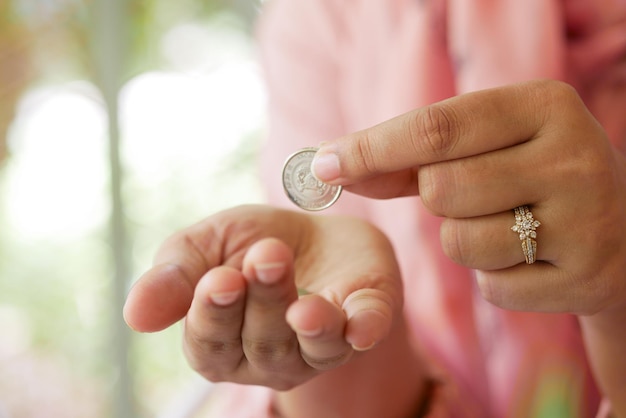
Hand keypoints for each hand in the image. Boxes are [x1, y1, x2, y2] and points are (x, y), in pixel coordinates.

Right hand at [123, 205, 402, 389]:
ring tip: (303, 299)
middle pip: (263, 342)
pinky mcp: (364, 320)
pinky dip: (364, 329)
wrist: (313, 228)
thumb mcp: (206, 246)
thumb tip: (135, 314)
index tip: (219, 278)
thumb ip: (174, 275)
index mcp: (223, 342)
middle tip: (266, 255)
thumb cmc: (251, 243)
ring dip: (308, 321)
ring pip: (311, 344)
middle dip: (263, 300)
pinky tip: (361, 326)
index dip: (213, 314)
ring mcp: (319, 345)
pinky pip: (366, 332)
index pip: (210, 344)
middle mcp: (270, 357)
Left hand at [312, 79, 625, 315]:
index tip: (323, 164)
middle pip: (440, 188)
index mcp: (545, 106)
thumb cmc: (532, 176)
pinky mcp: (585, 276)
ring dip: (465, 241)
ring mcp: (586, 220)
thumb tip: (330, 166)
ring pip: (460, 242)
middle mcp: (573, 156)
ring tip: (509, 226)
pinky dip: (494, 278)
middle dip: (437, 199)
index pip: (435, 128)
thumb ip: (411, 157)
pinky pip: (491, 288)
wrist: (622, 229)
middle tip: (476, 194)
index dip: (371, 149)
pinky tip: (532, 259)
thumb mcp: (488, 147)